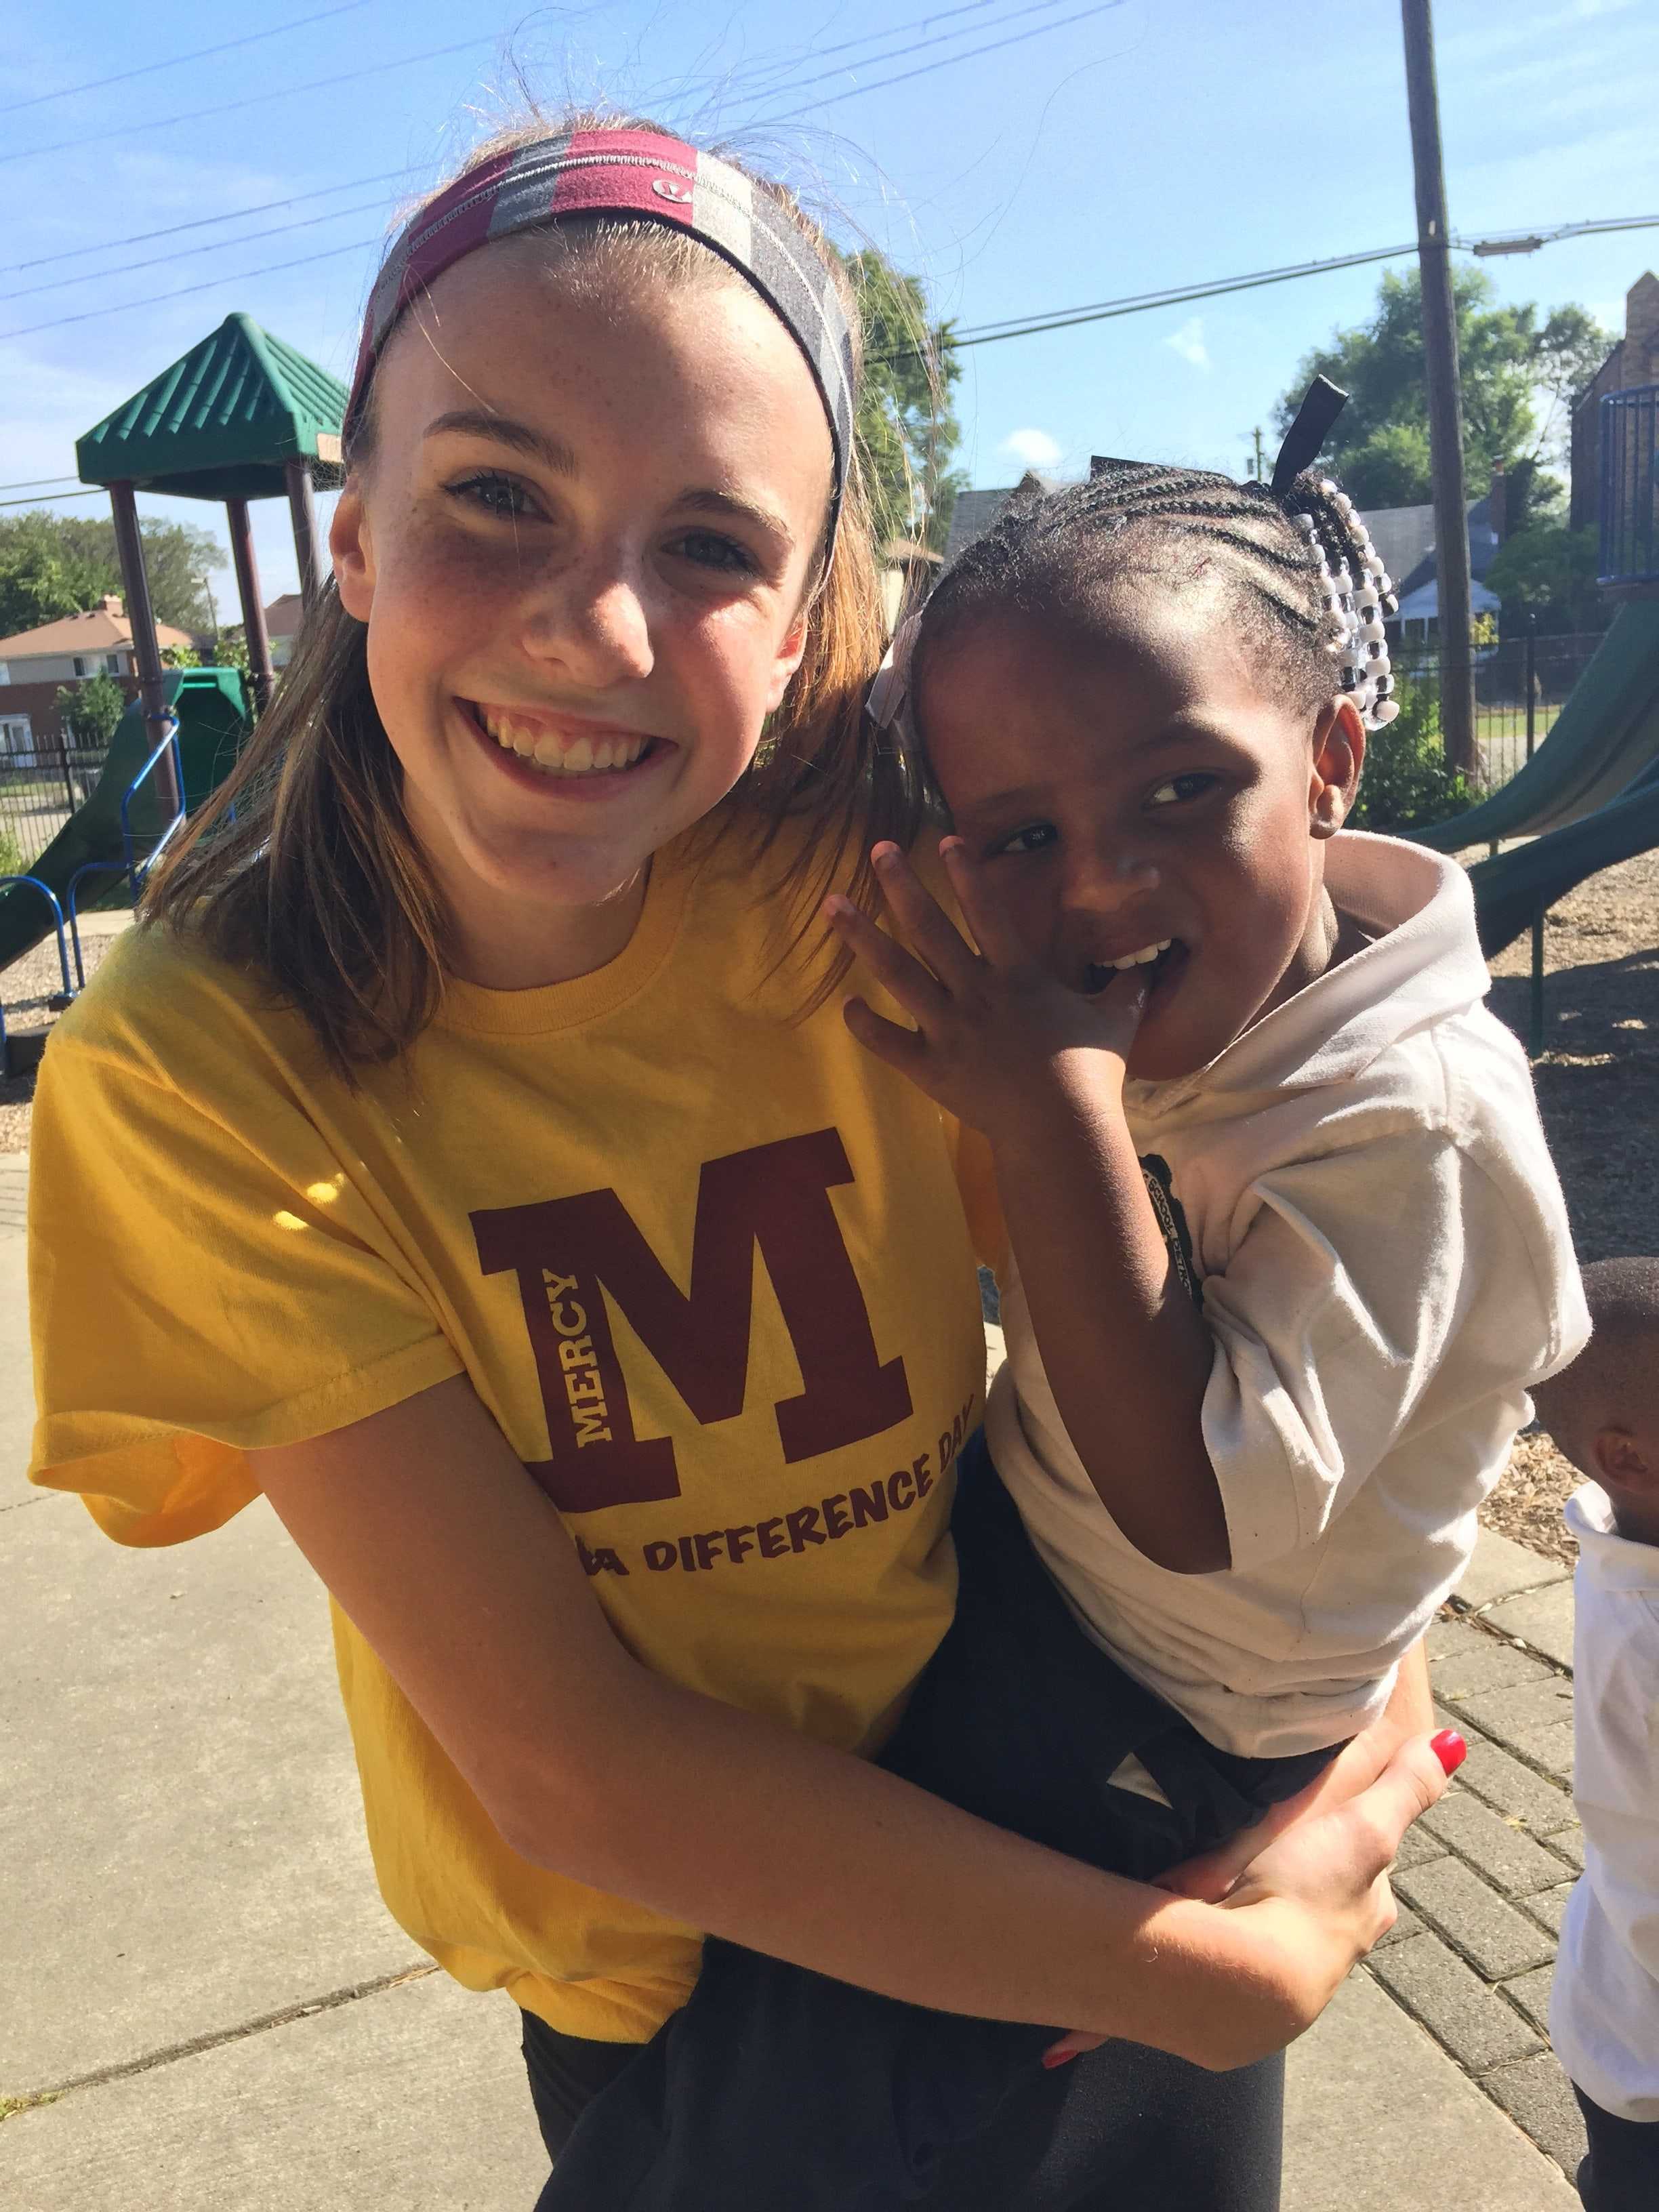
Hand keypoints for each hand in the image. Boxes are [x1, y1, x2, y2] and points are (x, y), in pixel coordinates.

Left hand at [823, 840, 1145, 1139]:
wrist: (1061, 1132)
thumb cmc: (1091, 1075)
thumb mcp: (1115, 1022)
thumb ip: (1125, 990)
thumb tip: (1149, 969)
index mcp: (1018, 977)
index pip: (988, 912)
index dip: (967, 873)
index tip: (945, 840)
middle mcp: (976, 993)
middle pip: (929, 929)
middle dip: (902, 885)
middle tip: (878, 849)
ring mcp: (948, 1030)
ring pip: (897, 974)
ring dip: (862, 937)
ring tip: (832, 905)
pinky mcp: (931, 1069)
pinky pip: (889, 1042)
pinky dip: (865, 1024)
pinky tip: (846, 1003)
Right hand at [1041, 1732, 1458, 2066]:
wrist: (1237, 1979)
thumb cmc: (1307, 1896)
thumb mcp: (1364, 1828)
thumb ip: (1404, 1786)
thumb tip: (1453, 1746)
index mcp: (1367, 1908)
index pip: (1367, 1860)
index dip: (1350, 1830)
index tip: (1319, 1805)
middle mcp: (1335, 1947)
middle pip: (1322, 1890)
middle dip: (1300, 1864)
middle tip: (1263, 1830)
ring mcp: (1284, 1969)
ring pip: (1276, 1915)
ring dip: (1256, 1894)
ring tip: (1221, 1861)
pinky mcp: (1235, 1984)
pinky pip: (1232, 1936)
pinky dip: (1219, 1918)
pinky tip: (1196, 1901)